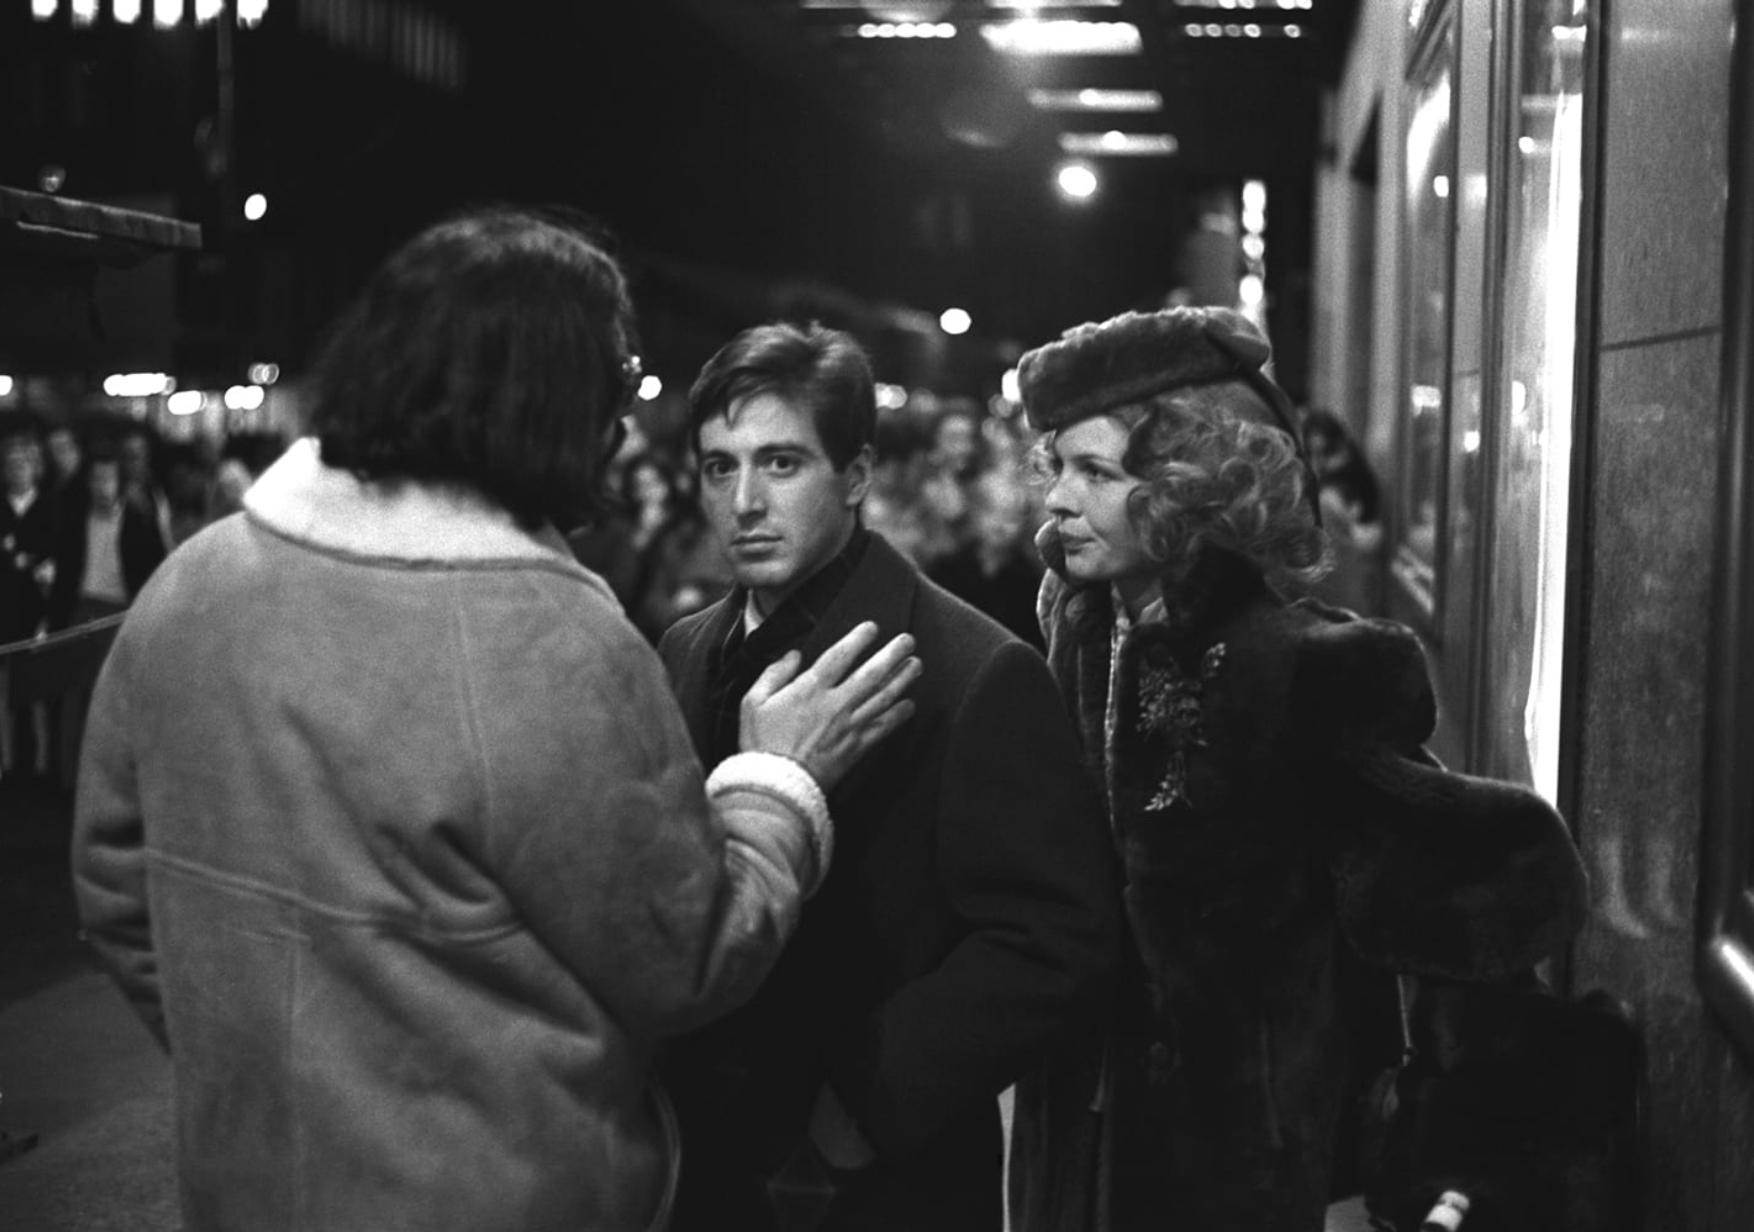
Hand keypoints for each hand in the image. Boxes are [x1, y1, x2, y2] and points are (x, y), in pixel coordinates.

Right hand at [740, 621, 919, 790]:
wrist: (775, 786)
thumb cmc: (761, 744)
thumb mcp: (753, 702)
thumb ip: (774, 674)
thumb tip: (793, 655)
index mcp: (809, 690)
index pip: (840, 656)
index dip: (858, 639)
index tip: (872, 628)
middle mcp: (835, 704)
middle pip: (872, 673)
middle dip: (892, 654)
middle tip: (907, 641)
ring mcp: (849, 726)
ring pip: (884, 697)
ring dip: (903, 679)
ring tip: (916, 665)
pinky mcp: (857, 748)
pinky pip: (884, 728)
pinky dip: (900, 715)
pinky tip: (910, 705)